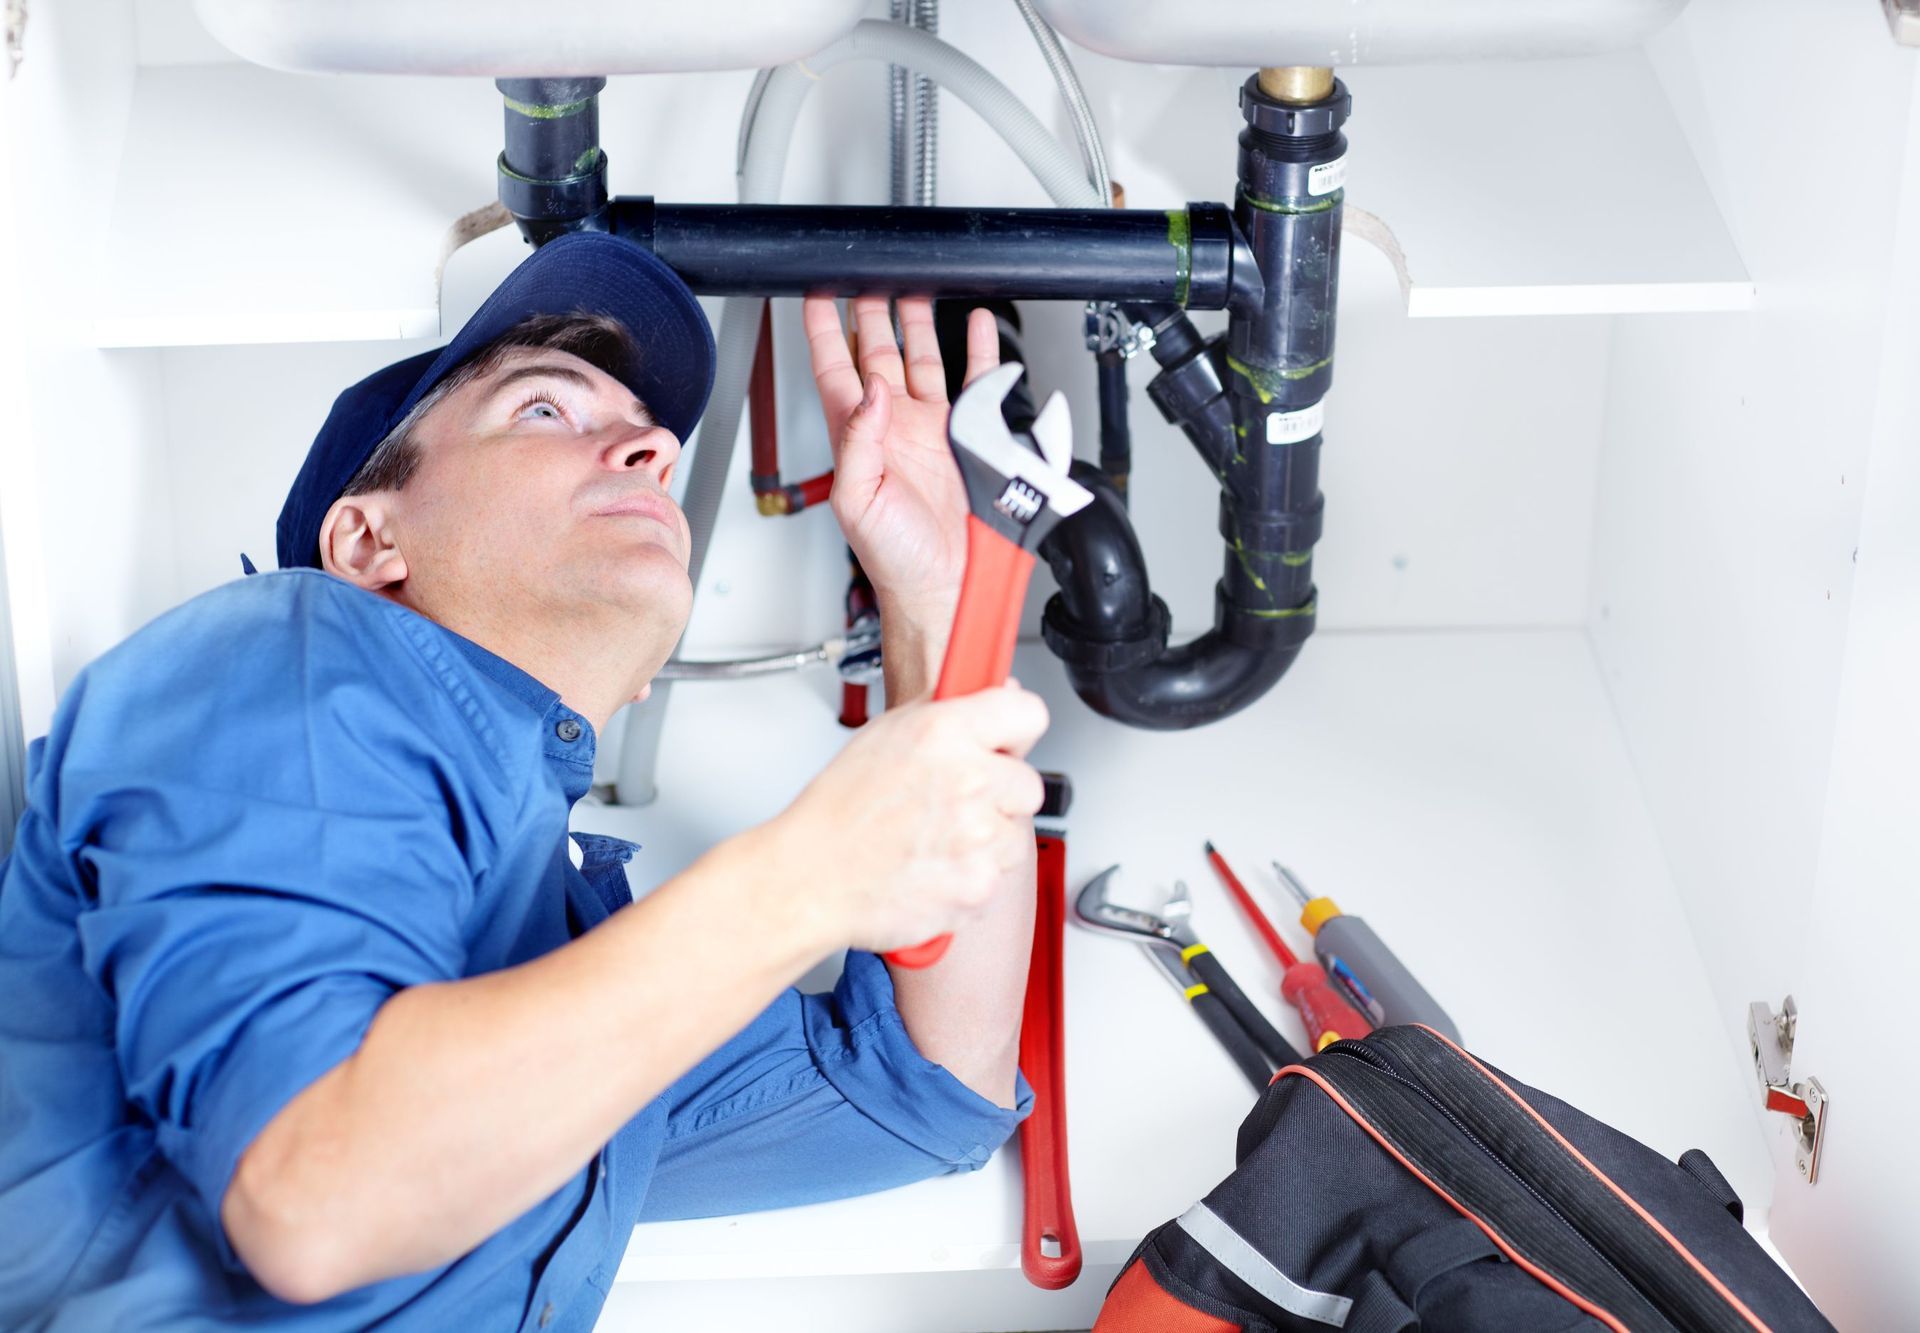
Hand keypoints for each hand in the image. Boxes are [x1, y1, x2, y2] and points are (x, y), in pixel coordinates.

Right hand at [767, 681, 1048, 954]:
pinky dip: (972, 878)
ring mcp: (977, 836)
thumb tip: (999, 690)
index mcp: (944, 732)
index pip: (1029, 713)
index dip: (1016, 731)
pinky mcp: (979, 884)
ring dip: (988, 840)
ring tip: (937, 840)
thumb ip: (948, 707)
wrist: (812, 877)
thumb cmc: (840, 810)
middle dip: (999, 794)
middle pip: (1028, 783)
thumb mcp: (887, 732)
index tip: (1005, 744)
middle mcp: (967, 780)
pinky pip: (999, 876)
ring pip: (1015, 834)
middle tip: (956, 804)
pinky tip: (935, 867)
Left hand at [802, 295, 1001, 620]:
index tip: (818, 292)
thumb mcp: (858, 500)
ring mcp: (930, 428)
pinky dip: (978, 350)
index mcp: (858, 436)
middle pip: (874, 351)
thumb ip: (857, 441)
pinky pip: (974, 381)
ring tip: (916, 284)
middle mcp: (891, 426)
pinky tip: (977, 324)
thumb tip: (870, 389)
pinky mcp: (968, 436)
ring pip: (920, 357)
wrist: (946, 584)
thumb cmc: (894, 558)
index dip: (823, 329)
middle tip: (870, 274)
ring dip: (916, 321)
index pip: (832, 367)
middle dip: (870, 310)